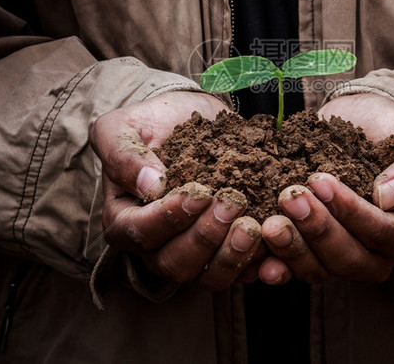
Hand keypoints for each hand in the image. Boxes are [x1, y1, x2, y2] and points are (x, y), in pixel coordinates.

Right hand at [90, 91, 261, 290]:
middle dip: (206, 237)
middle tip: (232, 205)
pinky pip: (241, 269)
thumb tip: (149, 184)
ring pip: (208, 276)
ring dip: (232, 256)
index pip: (139, 233)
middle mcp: (155, 245)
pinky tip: (273, 240)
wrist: (186, 118)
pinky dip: (258, 261)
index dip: (169, 218)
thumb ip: (125, 156)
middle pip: (175, 263)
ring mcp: (191, 251)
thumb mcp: (120, 128)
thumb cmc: (149, 123)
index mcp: (124, 219)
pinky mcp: (223, 249)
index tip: (198, 194)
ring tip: (252, 227)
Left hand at [259, 93, 393, 284]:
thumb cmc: (392, 129)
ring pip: (320, 269)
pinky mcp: (313, 249)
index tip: (321, 180)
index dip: (352, 213)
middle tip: (290, 196)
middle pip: (350, 259)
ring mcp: (343, 253)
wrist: (358, 122)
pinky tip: (262, 259)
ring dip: (293, 249)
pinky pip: (296, 268)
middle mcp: (379, 253)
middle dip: (318, 230)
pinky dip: (279, 265)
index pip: (385, 235)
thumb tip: (390, 196)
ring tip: (270, 223)